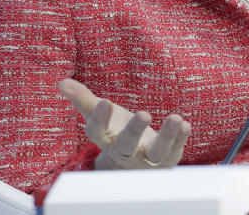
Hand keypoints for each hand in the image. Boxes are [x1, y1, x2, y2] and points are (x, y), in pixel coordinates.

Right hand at [58, 78, 191, 169]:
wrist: (135, 164)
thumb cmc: (116, 132)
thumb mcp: (101, 116)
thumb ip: (84, 100)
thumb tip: (62, 83)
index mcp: (106, 140)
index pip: (96, 133)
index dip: (99, 119)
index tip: (104, 101)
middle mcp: (125, 152)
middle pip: (126, 146)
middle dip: (134, 131)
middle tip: (144, 114)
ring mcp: (147, 159)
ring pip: (156, 153)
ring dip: (167, 136)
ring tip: (176, 118)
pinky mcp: (167, 159)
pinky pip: (175, 151)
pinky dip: (181, 139)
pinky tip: (186, 125)